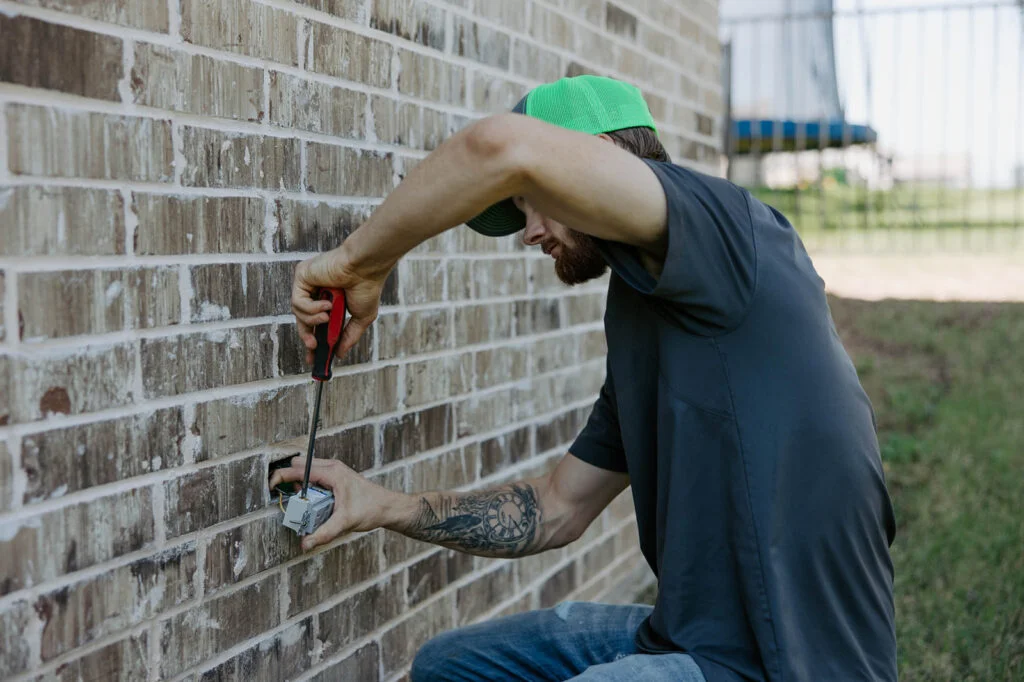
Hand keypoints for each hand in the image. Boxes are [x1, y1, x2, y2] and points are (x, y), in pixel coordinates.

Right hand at [269, 456, 398, 550]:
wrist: (387, 507)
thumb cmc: (370, 509)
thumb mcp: (345, 522)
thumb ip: (323, 533)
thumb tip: (304, 543)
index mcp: (332, 473)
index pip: (299, 469)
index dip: (281, 476)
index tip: (270, 487)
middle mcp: (332, 468)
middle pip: (299, 466)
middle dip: (289, 481)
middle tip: (292, 501)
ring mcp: (334, 471)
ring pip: (306, 471)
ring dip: (299, 485)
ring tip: (304, 505)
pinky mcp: (335, 477)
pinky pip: (314, 477)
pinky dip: (308, 487)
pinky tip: (315, 504)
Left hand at [290, 245, 389, 363]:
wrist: (365, 268)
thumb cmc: (368, 287)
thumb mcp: (361, 318)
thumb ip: (349, 336)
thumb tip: (339, 354)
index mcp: (329, 300)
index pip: (314, 322)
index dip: (312, 339)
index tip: (313, 357)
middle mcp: (316, 291)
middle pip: (302, 319)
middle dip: (306, 335)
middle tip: (313, 347)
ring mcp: (308, 283)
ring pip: (299, 312)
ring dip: (313, 319)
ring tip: (327, 316)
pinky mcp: (301, 275)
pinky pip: (298, 301)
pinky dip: (311, 307)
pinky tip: (326, 304)